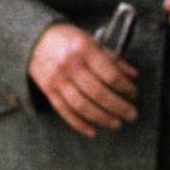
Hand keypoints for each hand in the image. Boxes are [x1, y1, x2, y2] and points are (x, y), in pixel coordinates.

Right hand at [28, 23, 137, 137]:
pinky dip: (79, 124)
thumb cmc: (69, 39)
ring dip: (102, 118)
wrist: (35, 39)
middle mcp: (70, 65)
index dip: (125, 88)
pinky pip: (64, 111)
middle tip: (131, 115)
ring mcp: (57, 79)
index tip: (134, 94)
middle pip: (98, 93)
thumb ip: (113, 59)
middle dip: (118, 107)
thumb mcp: (92, 42)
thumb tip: (134, 76)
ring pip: (82, 105)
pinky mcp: (48, 90)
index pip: (109, 75)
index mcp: (84, 49)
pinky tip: (92, 131)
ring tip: (116, 124)